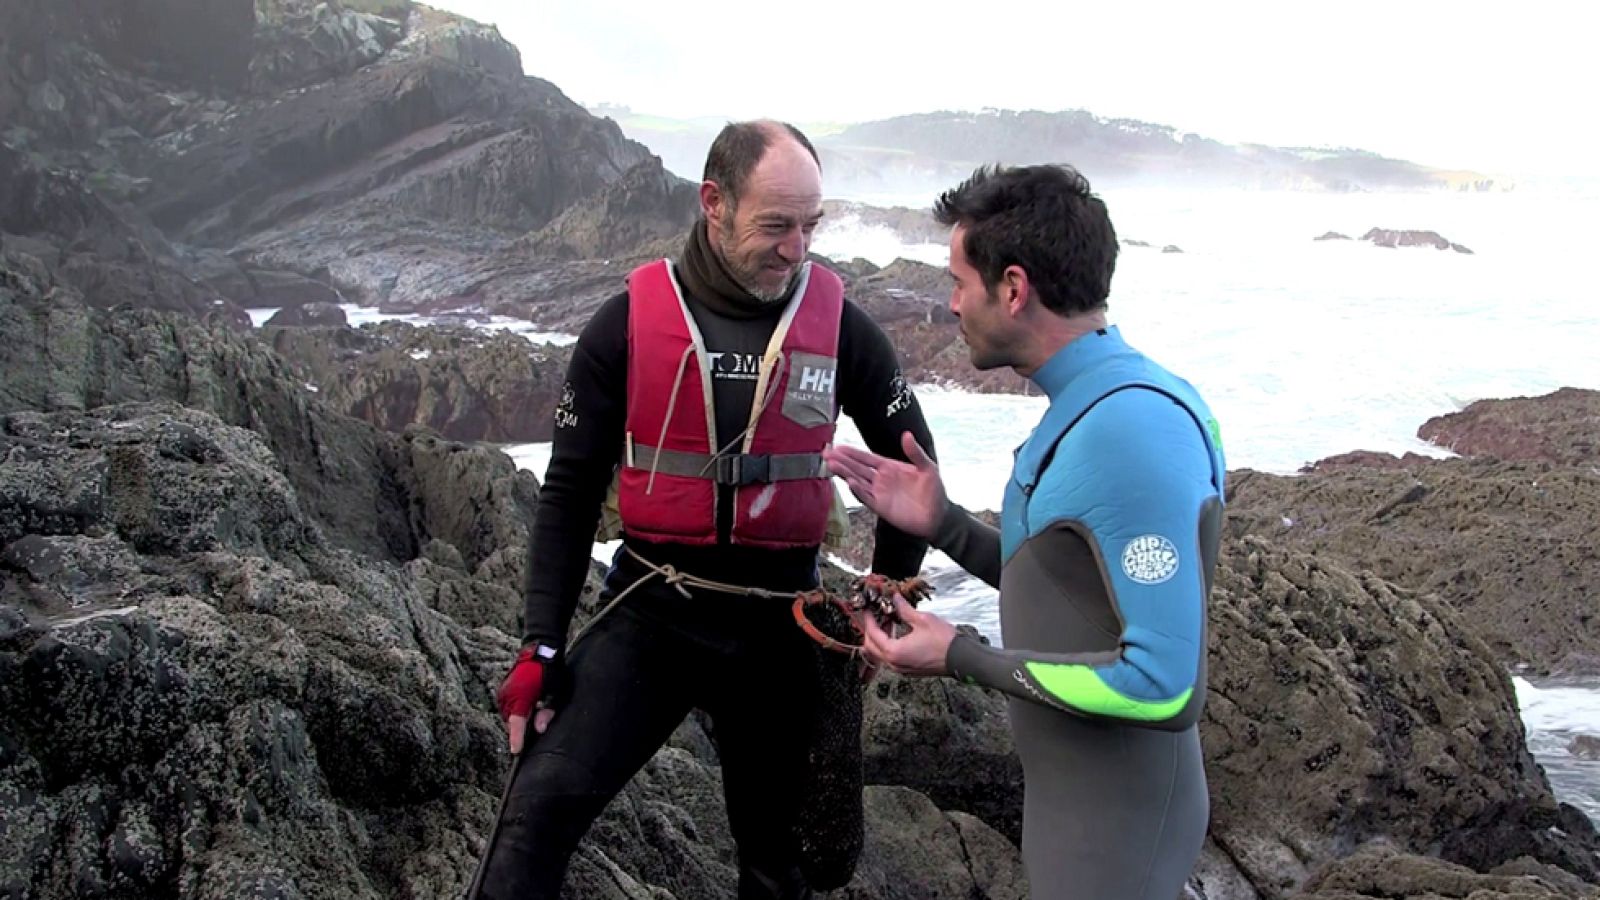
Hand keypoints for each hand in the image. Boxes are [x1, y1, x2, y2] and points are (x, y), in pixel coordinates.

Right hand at [497, 645, 560, 753]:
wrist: (539, 650)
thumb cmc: (551, 671)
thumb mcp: (556, 692)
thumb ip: (548, 711)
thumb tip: (540, 729)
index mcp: (521, 696)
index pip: (517, 723)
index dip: (516, 738)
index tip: (516, 751)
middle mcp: (508, 695)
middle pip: (512, 722)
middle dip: (521, 731)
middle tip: (534, 734)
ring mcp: (503, 692)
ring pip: (509, 717)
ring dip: (518, 721)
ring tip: (533, 717)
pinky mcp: (502, 690)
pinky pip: (507, 708)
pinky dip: (515, 713)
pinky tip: (528, 710)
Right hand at [823, 431, 946, 540]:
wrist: (939, 516)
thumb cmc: (934, 492)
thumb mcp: (928, 467)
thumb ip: (915, 452)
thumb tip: (906, 434)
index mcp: (890, 467)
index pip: (866, 458)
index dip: (852, 453)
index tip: (838, 447)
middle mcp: (881, 479)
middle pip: (857, 468)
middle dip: (842, 461)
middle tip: (827, 453)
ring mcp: (879, 493)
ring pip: (857, 481)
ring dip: (844, 473)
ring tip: (831, 465)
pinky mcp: (881, 507)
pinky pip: (866, 498)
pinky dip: (858, 490)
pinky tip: (850, 482)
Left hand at [859, 595, 956, 677]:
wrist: (961, 658)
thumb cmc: (944, 642)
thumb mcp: (922, 619)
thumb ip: (904, 609)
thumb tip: (895, 598)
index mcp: (894, 651)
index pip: (872, 634)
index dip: (868, 620)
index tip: (868, 610)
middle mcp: (895, 664)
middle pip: (871, 648)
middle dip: (870, 631)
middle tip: (874, 616)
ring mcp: (901, 669)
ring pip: (880, 654)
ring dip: (880, 638)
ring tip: (887, 622)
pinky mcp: (909, 670)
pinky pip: (891, 659)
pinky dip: (889, 646)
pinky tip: (898, 633)